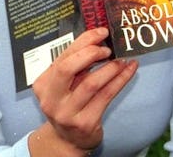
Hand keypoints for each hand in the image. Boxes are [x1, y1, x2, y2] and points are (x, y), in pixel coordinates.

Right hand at [31, 27, 137, 153]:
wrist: (68, 139)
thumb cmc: (69, 105)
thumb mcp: (64, 85)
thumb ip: (74, 65)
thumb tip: (98, 39)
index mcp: (43, 84)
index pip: (62, 57)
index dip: (83, 42)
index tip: (101, 33)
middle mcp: (51, 99)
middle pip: (67, 68)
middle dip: (90, 53)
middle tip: (107, 49)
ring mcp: (67, 113)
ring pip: (91, 83)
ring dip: (110, 68)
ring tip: (121, 60)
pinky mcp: (85, 123)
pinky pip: (106, 95)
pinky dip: (120, 80)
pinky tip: (129, 70)